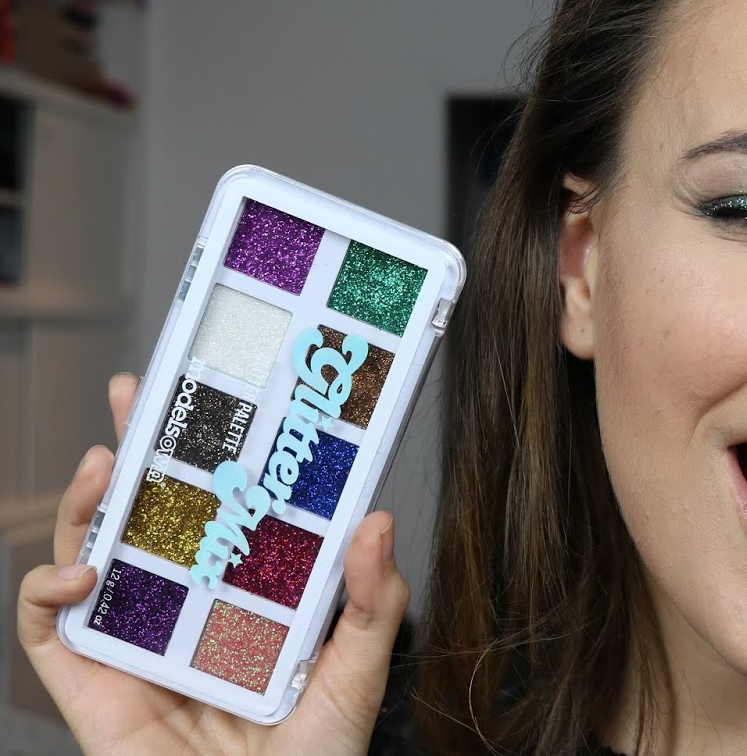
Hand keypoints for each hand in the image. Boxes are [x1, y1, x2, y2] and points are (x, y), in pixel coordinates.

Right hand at [17, 373, 410, 754]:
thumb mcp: (357, 675)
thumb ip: (373, 602)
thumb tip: (377, 520)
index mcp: (246, 597)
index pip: (225, 509)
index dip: (217, 454)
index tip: (225, 395)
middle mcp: (185, 610)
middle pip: (150, 513)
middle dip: (138, 444)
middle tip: (139, 388)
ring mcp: (133, 641)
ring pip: (89, 553)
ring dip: (87, 502)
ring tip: (108, 462)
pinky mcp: (88, 684)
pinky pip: (43, 628)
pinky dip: (45, 589)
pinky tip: (82, 571)